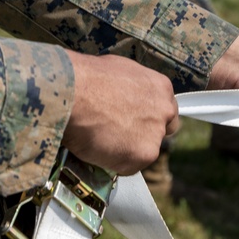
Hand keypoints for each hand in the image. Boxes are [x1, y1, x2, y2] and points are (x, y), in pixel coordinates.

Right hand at [62, 51, 179, 174]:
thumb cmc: (87, 78)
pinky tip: (96, 148)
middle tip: (116, 134)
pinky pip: (127, 166)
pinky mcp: (142, 156)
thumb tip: (124, 98)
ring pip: (142, 152)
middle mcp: (163, 111)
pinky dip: (112, 163)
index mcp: (160, 88)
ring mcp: (154, 135)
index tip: (134, 122)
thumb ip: (131, 90)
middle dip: (140, 136)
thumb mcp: (118, 71)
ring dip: (125, 151)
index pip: (165, 111)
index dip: (148, 118)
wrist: (72, 93)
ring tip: (98, 139)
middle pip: (158, 133)